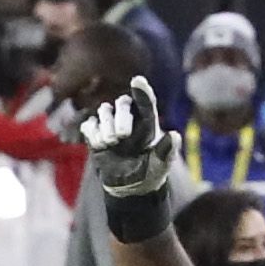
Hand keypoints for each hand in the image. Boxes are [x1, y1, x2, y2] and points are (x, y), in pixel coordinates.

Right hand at [79, 74, 169, 201]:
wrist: (129, 185)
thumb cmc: (149, 172)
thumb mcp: (160, 165)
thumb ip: (166, 151)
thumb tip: (174, 136)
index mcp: (149, 122)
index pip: (147, 102)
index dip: (142, 91)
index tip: (137, 80)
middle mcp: (131, 118)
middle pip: (123, 102)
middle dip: (121, 117)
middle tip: (122, 136)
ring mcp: (112, 122)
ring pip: (104, 110)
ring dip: (106, 127)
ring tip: (110, 144)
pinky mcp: (96, 131)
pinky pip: (90, 124)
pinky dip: (93, 134)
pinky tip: (101, 146)